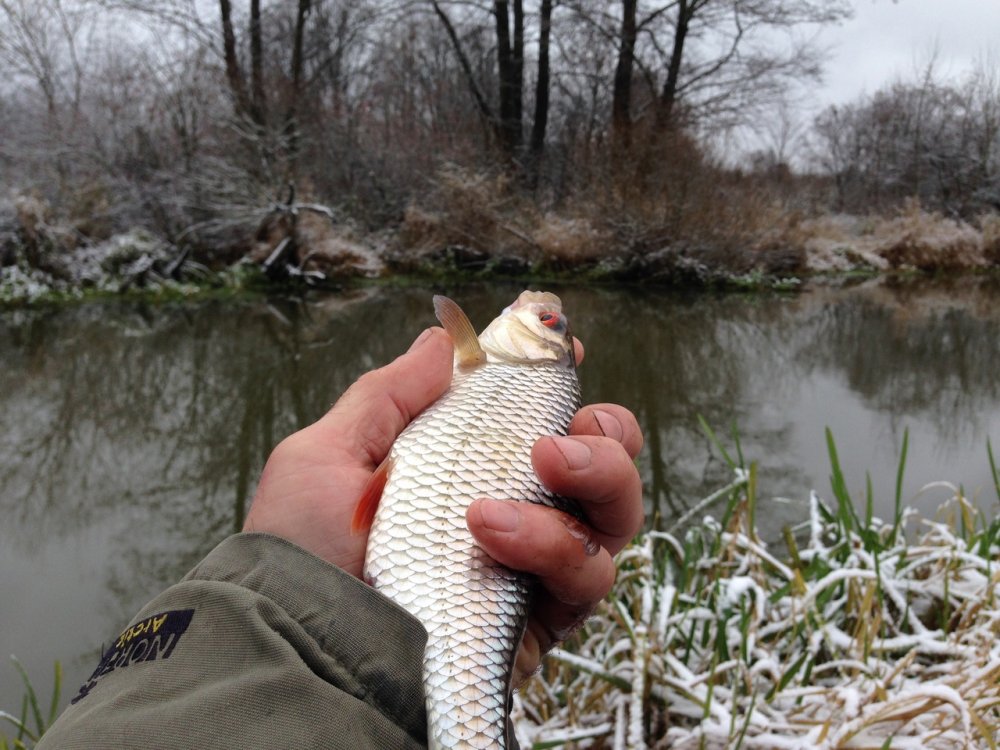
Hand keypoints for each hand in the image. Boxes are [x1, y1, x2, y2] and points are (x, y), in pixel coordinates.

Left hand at [244, 326, 644, 682]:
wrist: (304, 642)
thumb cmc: (302, 550)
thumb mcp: (330, 454)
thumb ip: (391, 394)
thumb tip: (441, 339)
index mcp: (465, 470)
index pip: (538, 420)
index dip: (562, 383)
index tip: (569, 349)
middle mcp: (512, 512)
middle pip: (603, 464)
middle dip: (608, 435)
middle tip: (559, 437)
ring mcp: (532, 566)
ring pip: (614, 516)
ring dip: (588, 482)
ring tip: (510, 491)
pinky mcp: (542, 617)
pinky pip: (590, 575)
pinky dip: (552, 545)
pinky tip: (491, 532)